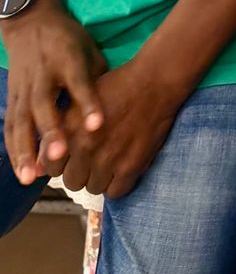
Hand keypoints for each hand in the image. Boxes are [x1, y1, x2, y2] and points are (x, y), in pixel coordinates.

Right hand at [3, 0, 106, 184]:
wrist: (31, 22)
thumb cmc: (69, 40)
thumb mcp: (88, 50)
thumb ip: (98, 79)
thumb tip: (115, 111)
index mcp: (67, 58)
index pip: (78, 81)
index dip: (87, 102)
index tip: (97, 125)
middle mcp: (42, 73)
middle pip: (43, 103)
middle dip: (50, 131)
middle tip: (59, 156)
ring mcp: (23, 86)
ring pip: (21, 120)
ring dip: (24, 150)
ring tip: (30, 177)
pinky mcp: (12, 96)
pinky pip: (10, 125)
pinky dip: (13, 149)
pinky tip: (21, 171)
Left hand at [50, 56, 183, 199]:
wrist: (153, 81)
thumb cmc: (117, 86)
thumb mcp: (80, 100)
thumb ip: (61, 128)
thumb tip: (43, 159)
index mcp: (69, 130)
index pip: (50, 168)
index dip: (60, 164)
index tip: (71, 157)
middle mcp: (85, 148)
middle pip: (71, 182)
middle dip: (80, 172)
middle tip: (93, 159)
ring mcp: (108, 159)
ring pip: (93, 188)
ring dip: (99, 178)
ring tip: (109, 161)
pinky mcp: (130, 167)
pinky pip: (115, 192)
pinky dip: (118, 184)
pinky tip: (122, 167)